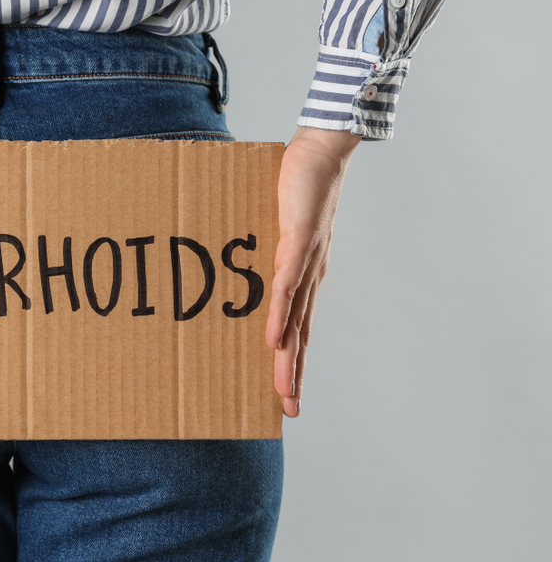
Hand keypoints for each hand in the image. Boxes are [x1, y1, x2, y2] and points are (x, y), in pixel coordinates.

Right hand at [265, 126, 358, 416]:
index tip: (287, 393)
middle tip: (289, 410)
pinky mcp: (300, 242)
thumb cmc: (299, 187)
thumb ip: (265, 249)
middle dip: (293, 375)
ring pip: (297, 321)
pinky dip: (281, 315)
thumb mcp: (276, 228)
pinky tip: (274, 338)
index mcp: (307, 276)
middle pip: (301, 337)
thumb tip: (240, 266)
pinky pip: (288, 286)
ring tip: (282, 387)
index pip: (300, 329)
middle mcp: (312, 276)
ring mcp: (308, 262)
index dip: (294, 363)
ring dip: (289, 357)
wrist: (321, 152)